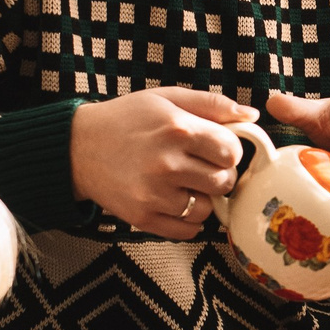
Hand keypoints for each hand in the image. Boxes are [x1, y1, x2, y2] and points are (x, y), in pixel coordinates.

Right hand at [69, 88, 255, 239]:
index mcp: (177, 130)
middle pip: (225, 182)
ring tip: (183, 182)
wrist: (78, 148)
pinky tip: (173, 199)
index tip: (215, 148)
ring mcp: (154, 195)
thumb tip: (252, 116)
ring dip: (203, 198)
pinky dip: (188, 219)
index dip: (228, 150)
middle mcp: (167, 164)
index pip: (232, 151)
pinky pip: (189, 231)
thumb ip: (212, 104)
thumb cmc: (127, 118)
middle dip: (219, 174)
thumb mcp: (167, 98)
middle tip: (201, 166)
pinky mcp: (143, 218)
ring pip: (208, 209)